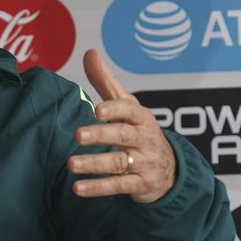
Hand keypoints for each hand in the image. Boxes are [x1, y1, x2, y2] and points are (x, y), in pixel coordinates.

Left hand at [67, 49, 175, 202]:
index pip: (130, 110)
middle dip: (101, 136)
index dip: (115, 109)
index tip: (97, 110)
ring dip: (94, 164)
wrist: (170, 169)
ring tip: (71, 164)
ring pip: (119, 163)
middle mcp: (144, 139)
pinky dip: (98, 187)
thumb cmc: (138, 130)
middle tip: (78, 135)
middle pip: (123, 136)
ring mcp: (144, 163)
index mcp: (140, 117)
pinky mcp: (141, 184)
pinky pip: (119, 186)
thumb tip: (89, 52)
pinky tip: (77, 188)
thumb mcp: (127, 106)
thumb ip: (106, 82)